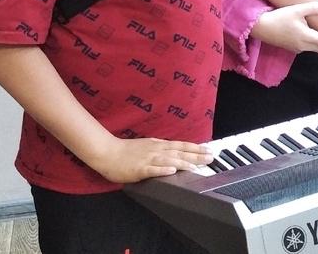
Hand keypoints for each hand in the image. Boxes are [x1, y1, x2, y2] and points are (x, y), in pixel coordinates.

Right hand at [83, 136, 213, 183]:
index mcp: (158, 145)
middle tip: (210, 158)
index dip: (195, 148)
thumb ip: (160, 149)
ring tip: (197, 167)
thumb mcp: (147, 145)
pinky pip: (152, 169)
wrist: (107, 152)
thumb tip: (173, 151)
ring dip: (184, 163)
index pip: (181, 146)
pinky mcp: (139, 169)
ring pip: (169, 161)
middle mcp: (156, 150)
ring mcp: (148, 159)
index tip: (208, 150)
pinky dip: (163, 170)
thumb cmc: (125, 151)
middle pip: (179, 152)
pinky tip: (172, 172)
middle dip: (196, 155)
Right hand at [250, 1, 317, 52]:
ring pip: (316, 48)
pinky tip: (310, 32)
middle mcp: (304, 46)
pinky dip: (314, 42)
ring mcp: (298, 48)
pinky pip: (308, 47)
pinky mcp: (292, 48)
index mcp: (307, 37)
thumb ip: (313, 8)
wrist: (261, 27)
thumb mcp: (296, 10)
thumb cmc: (278, 18)